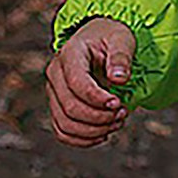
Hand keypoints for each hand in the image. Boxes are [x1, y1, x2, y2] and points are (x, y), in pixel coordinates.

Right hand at [46, 17, 134, 147]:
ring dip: (94, 131)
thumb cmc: (111, 37)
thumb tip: (118, 79)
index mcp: (70, 54)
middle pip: (70, 108)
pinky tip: (104, 134)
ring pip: (65, 124)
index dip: (98, 99)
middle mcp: (55, 74)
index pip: (77, 84)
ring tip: (117, 122)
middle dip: (100, 117)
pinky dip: (83, 139)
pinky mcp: (57, 106)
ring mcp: (54, 92)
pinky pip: (63, 131)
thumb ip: (121, 57)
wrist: (99, 39)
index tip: (119, 103)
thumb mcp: (122, 39)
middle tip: (123, 113)